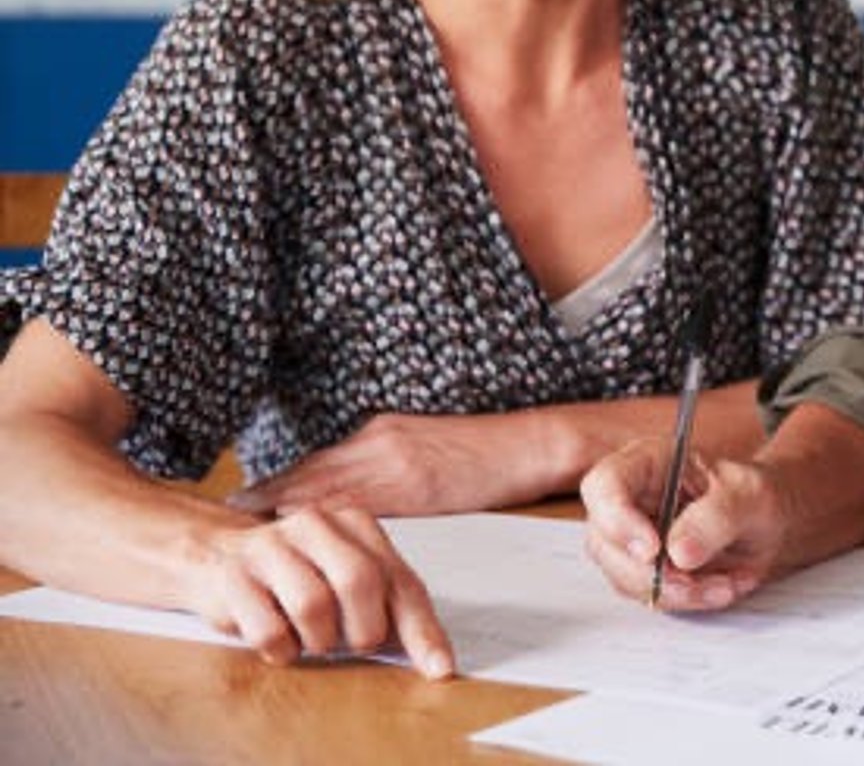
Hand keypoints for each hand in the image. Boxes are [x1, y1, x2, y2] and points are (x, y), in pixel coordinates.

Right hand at [186, 504, 452, 677]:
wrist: (216, 554)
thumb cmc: (296, 572)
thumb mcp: (346, 575)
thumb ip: (386, 602)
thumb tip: (430, 656)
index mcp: (355, 524)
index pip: (401, 580)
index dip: (422, 630)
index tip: (439, 669)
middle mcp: (316, 524)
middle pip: (359, 581)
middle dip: (363, 629)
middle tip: (354, 644)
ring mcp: (271, 546)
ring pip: (313, 606)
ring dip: (317, 640)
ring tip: (311, 637)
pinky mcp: (234, 576)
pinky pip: (270, 631)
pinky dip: (281, 649)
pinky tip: (279, 638)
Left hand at [230, 413, 540, 516]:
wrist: (531, 443)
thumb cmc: (487, 452)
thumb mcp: (427, 451)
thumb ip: (389, 467)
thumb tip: (357, 499)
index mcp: (380, 433)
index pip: (319, 462)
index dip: (280, 484)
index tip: (242, 501)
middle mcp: (377, 442)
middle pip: (311, 473)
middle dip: (269, 496)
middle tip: (224, 516)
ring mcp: (393, 460)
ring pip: (327, 488)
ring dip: (286, 510)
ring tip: (248, 531)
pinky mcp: (414, 483)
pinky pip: (360, 507)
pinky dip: (326, 522)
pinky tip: (302, 538)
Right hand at [580, 438, 787, 611]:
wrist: (769, 523)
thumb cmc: (753, 495)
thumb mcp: (749, 495)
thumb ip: (717, 516)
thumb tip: (679, 553)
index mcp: (649, 462)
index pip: (605, 485)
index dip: (618, 520)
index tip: (653, 550)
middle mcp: (631, 498)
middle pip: (605, 541)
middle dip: (652, 571)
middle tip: (696, 579)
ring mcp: (630, 537)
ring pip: (625, 576)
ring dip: (676, 590)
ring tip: (725, 583)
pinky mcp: (643, 569)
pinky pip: (649, 594)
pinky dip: (686, 598)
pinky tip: (720, 587)